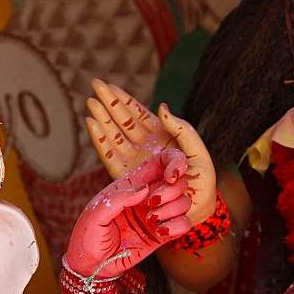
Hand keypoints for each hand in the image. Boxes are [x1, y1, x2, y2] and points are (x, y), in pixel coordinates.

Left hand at [66, 149, 192, 278]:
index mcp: (131, 183)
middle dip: (171, 190)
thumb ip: (119, 198)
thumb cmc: (87, 235)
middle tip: (151, 203)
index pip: (161, 161)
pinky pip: (185, 224)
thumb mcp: (96, 213)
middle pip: (179, 181)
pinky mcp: (163, 234)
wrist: (91, 265)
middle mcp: (147, 196)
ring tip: (150, 220)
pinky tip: (160, 232)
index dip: (174, 161)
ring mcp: (157, 215)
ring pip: (184, 202)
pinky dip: (177, 226)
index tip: (171, 176)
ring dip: (172, 210)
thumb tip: (145, 188)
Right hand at [85, 79, 216, 224]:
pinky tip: (92, 124)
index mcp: (161, 137)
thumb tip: (160, 107)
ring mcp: (133, 160)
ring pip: (113, 134)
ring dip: (101, 117)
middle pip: (121, 119)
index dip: (123, 99)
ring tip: (90, 102)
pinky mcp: (125, 175)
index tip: (108, 85)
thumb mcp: (198, 150)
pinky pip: (109, 154)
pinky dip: (100, 139)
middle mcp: (143, 146)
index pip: (137, 113)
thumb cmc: (202, 181)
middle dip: (108, 102)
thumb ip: (182, 128)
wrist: (196, 209)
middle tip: (94, 84)